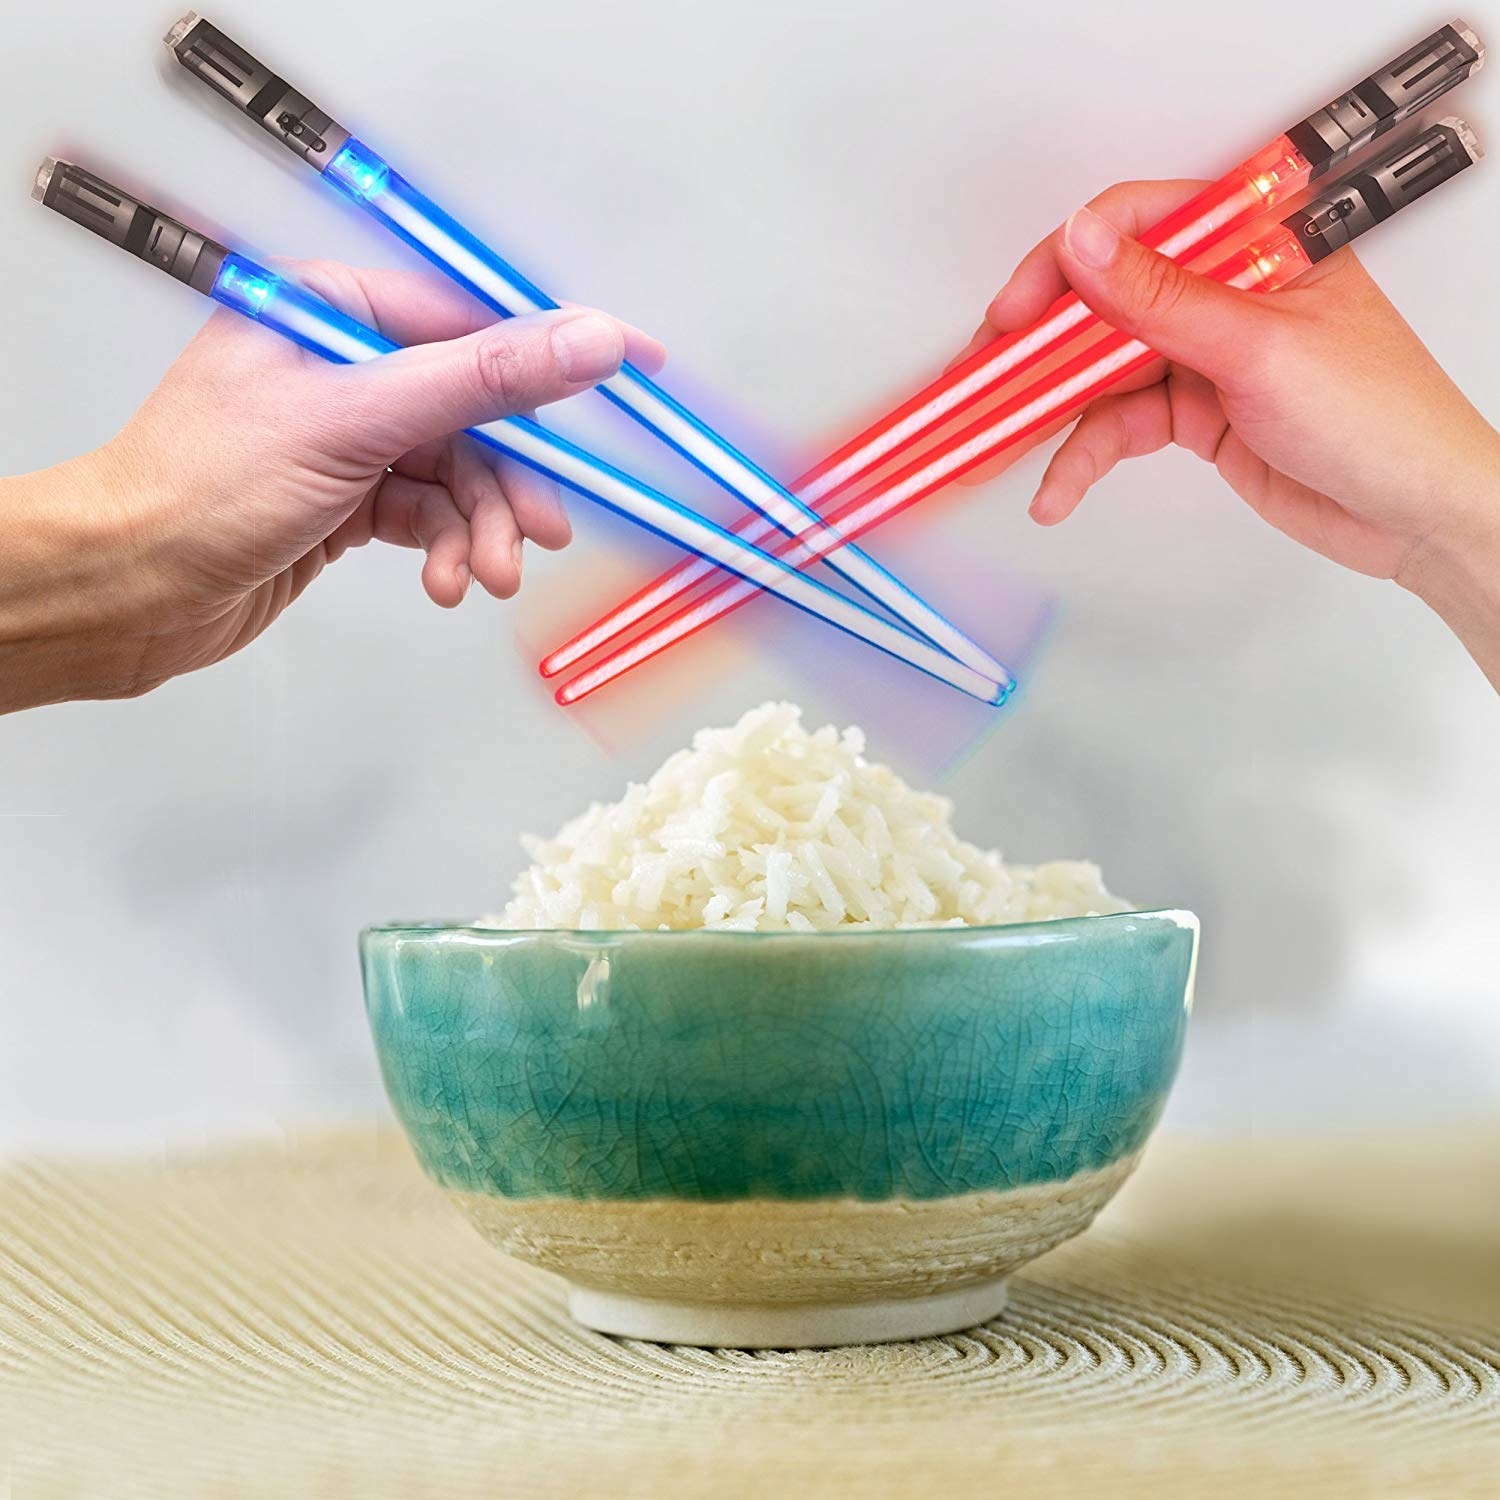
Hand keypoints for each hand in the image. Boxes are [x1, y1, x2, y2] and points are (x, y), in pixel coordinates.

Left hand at [0, 262, 664, 710]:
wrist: (128, 591)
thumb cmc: (198, 489)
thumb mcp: (356, 422)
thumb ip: (480, 379)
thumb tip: (581, 340)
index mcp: (333, 308)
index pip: (472, 321)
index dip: (553, 354)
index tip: (632, 369)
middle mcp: (344, 366)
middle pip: (474, 411)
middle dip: (508, 481)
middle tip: (539, 532)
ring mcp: (348, 437)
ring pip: (458, 475)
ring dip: (481, 530)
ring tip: (484, 577)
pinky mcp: (349, 499)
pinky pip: (429, 516)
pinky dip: (448, 552)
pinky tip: (447, 583)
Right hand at [963, 180, 1499, 685]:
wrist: (1411, 515)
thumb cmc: (1379, 418)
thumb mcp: (1258, 348)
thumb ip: (1161, 298)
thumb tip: (1084, 242)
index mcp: (1254, 245)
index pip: (1136, 226)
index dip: (1065, 266)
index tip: (1017, 314)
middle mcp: (1222, 292)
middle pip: (1105, 303)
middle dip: (1040, 349)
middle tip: (986, 382)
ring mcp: (1204, 355)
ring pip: (1101, 373)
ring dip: (1052, 418)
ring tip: (1006, 450)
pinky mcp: (1193, 413)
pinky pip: (1118, 427)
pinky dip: (1082, 458)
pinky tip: (1057, 489)